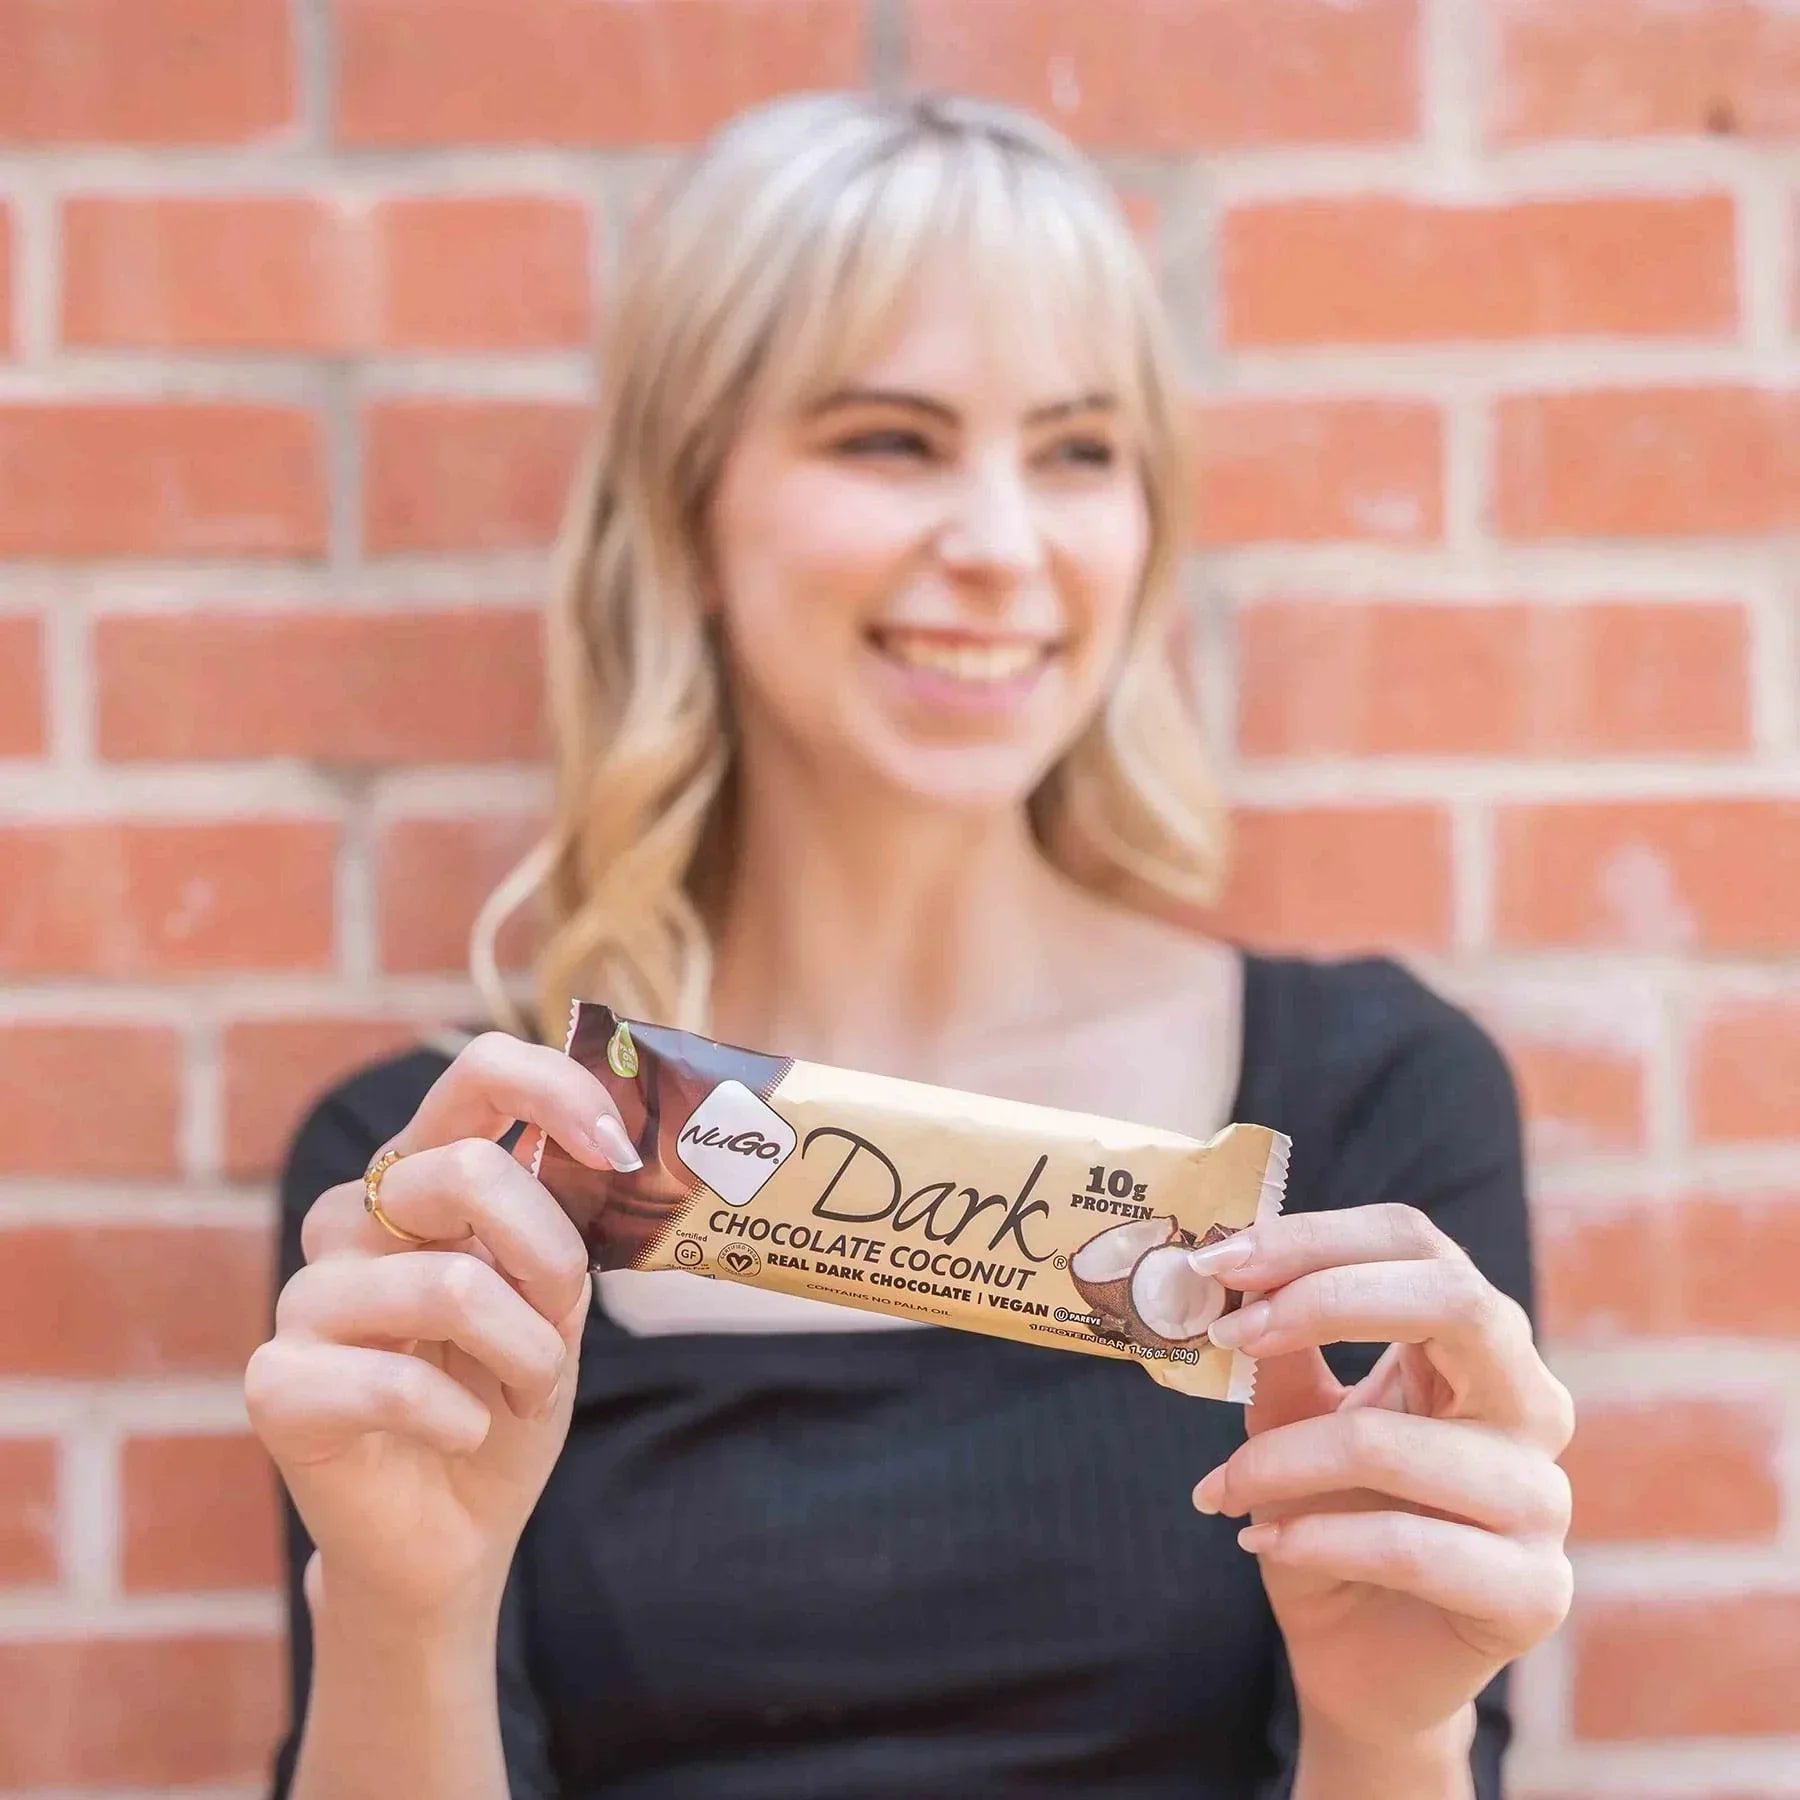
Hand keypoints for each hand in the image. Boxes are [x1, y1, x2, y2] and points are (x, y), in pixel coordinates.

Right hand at [246, 1033, 634, 1623]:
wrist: (455, 1533)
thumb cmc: (504, 1397)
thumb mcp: (556, 1299)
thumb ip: (564, 1221)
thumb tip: (613, 1147)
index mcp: (421, 1176)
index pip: (474, 1074)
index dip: (553, 1088)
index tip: (619, 1144)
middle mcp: (353, 1217)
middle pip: (467, 1170)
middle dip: (550, 1257)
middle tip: (563, 1324)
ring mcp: (305, 1296)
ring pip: (450, 1284)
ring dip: (525, 1354)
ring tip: (523, 1392)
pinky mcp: (276, 1382)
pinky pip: (400, 1383)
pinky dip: (465, 1420)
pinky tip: (464, 1436)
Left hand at [1189, 1205, 1574, 1754]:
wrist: (1360, 1661)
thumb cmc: (1331, 1517)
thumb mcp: (1293, 1417)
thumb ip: (1278, 1349)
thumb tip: (1228, 1274)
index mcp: (1475, 1346)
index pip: (1418, 1243)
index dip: (1318, 1239)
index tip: (1222, 1261)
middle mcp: (1528, 1405)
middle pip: (1456, 1301)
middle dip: (1324, 1300)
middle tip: (1230, 1332)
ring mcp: (1543, 1499)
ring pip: (1391, 1440)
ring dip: (1278, 1460)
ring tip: (1223, 1484)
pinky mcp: (1534, 1591)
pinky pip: (1407, 1547)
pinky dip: (1312, 1538)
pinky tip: (1261, 1540)